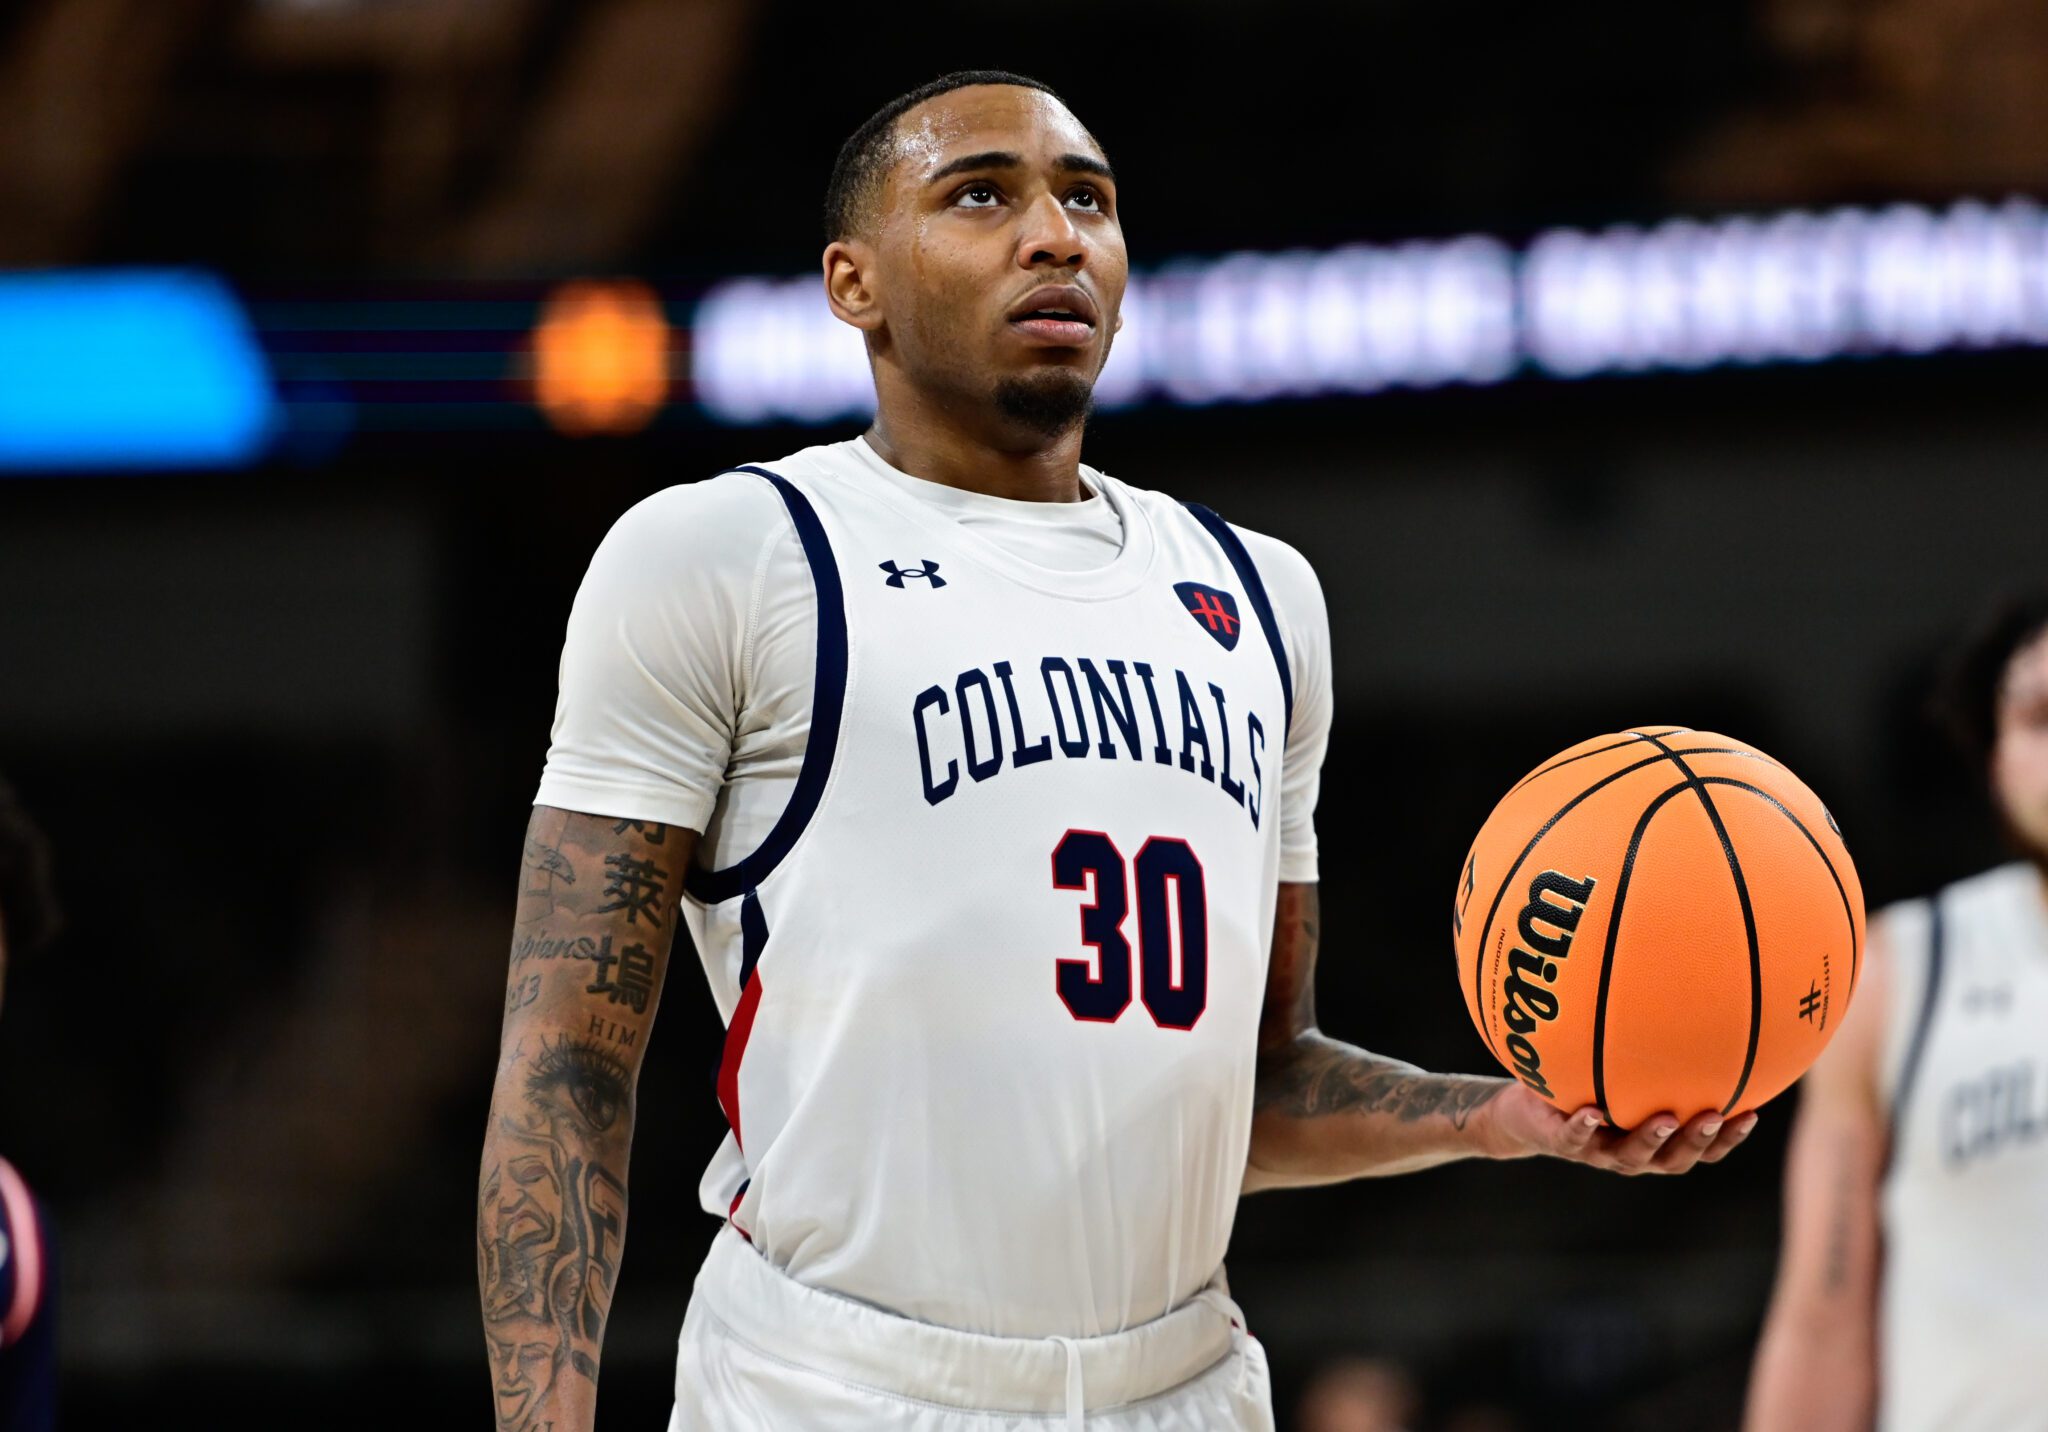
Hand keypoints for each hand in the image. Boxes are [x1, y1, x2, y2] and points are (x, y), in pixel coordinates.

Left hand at [1476, 1082, 1758, 1173]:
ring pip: (1630, 1155)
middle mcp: (1632, 1153)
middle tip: (1715, 1115)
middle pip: (1674, 1158)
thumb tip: (1690, 1008)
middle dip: (1698, 1140)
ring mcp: (1598, 1151)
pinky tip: (1593, 1112)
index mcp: (1654, 1141)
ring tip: (1665, 1118)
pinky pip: (1574, 1137)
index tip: (1753, 1113)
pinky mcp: (1561, 1141)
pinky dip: (1584, 1127)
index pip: (1702, 1147)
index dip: (1728, 1138)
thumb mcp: (1620, 1072)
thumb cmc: (1584, 1090)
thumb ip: (1651, 1055)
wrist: (1525, 1116)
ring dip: (1650, 1138)